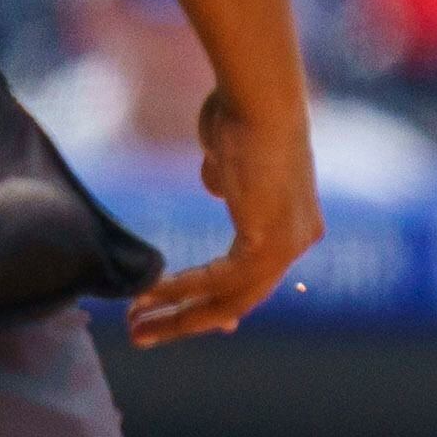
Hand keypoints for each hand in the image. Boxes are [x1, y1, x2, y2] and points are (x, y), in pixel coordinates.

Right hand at [124, 86, 317, 345]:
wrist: (258, 101)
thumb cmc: (241, 116)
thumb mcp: (232, 160)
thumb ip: (227, 183)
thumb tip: (217, 187)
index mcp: (296, 224)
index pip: (254, 278)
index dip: (216, 301)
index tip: (181, 315)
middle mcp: (299, 240)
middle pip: (242, 297)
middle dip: (189, 319)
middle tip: (145, 335)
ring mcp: (289, 244)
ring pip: (231, 298)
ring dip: (179, 314)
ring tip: (137, 326)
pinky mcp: (269, 242)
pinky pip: (219, 279)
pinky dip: (181, 288)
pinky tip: (148, 294)